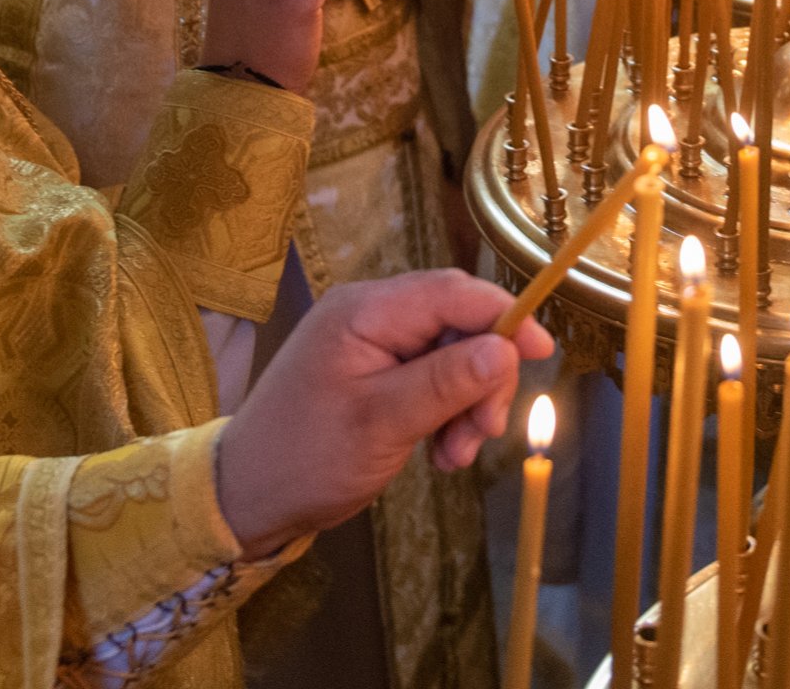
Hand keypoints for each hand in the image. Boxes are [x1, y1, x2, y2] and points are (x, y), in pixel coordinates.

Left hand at [215, 271, 553, 554]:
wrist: (246, 497)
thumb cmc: (305, 458)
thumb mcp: (382, 424)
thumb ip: (446, 382)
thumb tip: (508, 348)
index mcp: (366, 311)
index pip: (455, 293)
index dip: (506, 318)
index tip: (543, 354)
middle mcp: (370, 314)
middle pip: (458, 323)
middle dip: (483, 376)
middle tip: (485, 433)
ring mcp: (370, 342)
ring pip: (450, 355)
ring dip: (465, 404)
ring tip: (454, 457)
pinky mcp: (372, 371)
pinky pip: (429, 377)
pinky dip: (444, 412)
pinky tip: (438, 453)